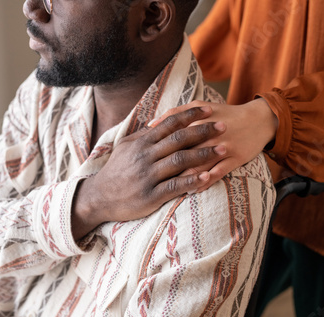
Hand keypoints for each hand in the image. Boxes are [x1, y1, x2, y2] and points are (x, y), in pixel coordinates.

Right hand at [71, 107, 226, 238]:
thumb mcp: (125, 148)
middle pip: (179, 139)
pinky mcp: (150, 195)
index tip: (209, 110)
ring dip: (204, 154)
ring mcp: (148, 176)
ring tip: (223, 149)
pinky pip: (175, 186)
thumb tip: (160, 122)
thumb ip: (144, 135)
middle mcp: (146, 156)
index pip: (170, 123)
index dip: (191, 115)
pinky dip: (192, 181)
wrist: (99, 197)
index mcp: (142, 143)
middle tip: (224, 126)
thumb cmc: (116, 171)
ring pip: (180, 160)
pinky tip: (207, 177)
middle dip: (204, 131)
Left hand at [150, 99, 277, 191]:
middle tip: (150, 178)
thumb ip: (175, 114)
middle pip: (184, 151)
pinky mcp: (235, 158)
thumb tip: (150, 125)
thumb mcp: (200, 107)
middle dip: (167, 165)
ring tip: (168, 187)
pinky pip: (218, 173)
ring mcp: (224, 147)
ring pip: (200, 164)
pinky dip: (205, 182)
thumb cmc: (224, 114)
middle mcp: (210, 133)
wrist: (259, 120)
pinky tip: (193, 190)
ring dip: (184, 177)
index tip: (142, 159)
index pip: (172, 134)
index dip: (156, 147)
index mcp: (198, 120)